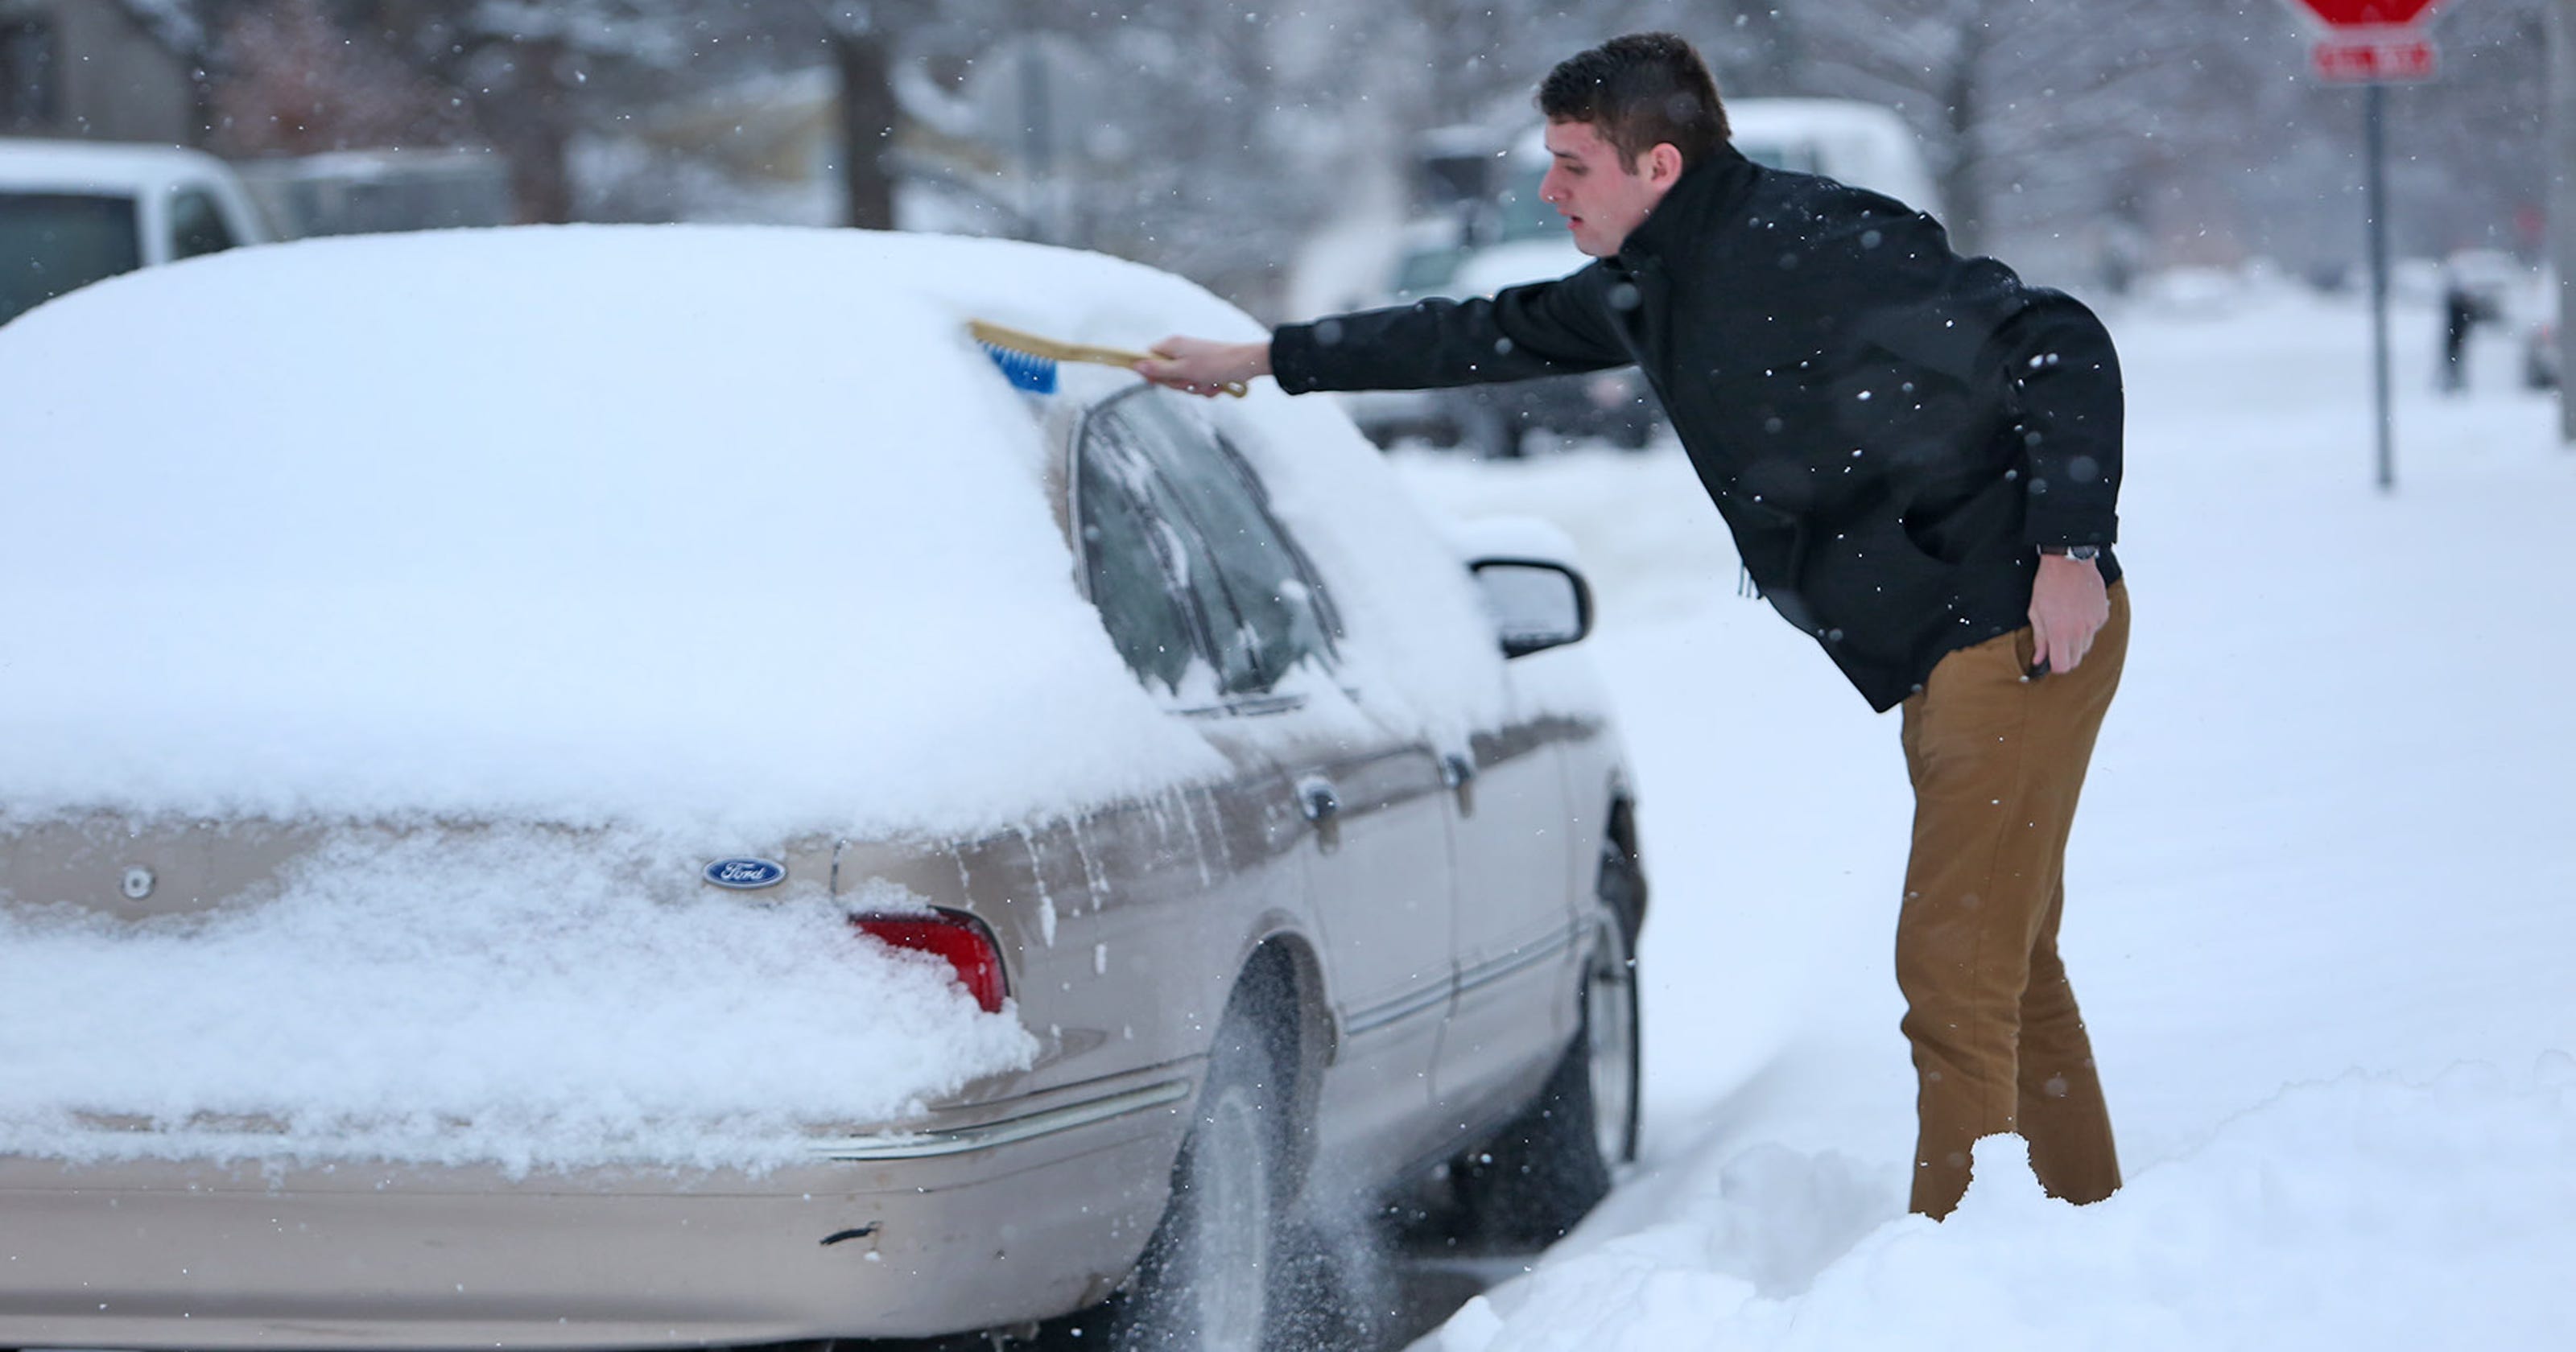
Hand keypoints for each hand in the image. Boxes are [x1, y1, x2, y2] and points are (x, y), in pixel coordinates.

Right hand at [1136, 336, 1269, 397]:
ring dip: (1194, 387)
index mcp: (1172, 346)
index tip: (1156, 381)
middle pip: (1165, 374)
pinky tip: (1216, 384)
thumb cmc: (1215, 364)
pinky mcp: (1205, 368)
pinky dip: (1206, 387)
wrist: (1247, 363)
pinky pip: (1197, 383)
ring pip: (1183, 381)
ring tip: (1207, 382)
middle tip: (1190, 381)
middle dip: (1178, 384)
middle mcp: (1181, 350)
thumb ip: (1158, 370)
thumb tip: (1135, 366)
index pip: (1148, 357)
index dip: (1150, 372)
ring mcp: (1193, 360)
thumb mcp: (1183, 371)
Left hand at [2029, 552, 2108, 674]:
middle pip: (2076, 660)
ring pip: (2086, 646)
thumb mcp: (2035, 612)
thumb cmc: (2049, 584)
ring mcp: (2093, 623)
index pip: (2063, 666)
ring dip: (2076, 642)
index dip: (2055, 666)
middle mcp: (2080, 631)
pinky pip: (2094, 630)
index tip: (2050, 661)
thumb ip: (2039, 639)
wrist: (2070, 562)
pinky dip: (2086, 628)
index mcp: (2060, 632)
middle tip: (2056, 644)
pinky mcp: (2102, 614)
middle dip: (2065, 656)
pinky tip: (2077, 613)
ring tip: (2066, 624)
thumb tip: (2039, 658)